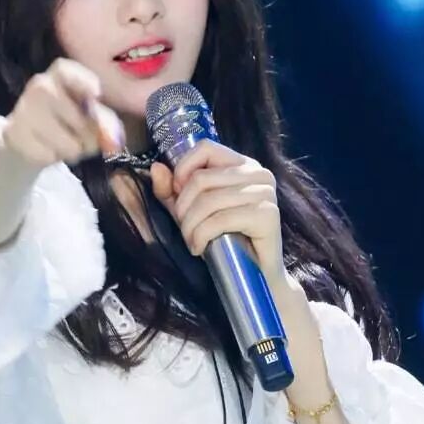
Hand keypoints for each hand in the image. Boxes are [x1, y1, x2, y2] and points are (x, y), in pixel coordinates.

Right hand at [3, 57, 125, 167]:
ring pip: (68, 145)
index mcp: (60, 74)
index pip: (67, 71)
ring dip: (72, 151)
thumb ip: (105, 123)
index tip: (97, 94)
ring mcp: (24, 110)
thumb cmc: (65, 121)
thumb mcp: (88, 115)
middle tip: (79, 136)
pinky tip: (44, 148)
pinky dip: (53, 158)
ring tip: (61, 142)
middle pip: (80, 120)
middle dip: (88, 137)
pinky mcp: (14, 134)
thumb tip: (114, 140)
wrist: (25, 136)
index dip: (84, 81)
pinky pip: (50, 157)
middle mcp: (40, 86)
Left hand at [149, 139, 285, 282]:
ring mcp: (265, 192)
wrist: (255, 276)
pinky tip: (199, 249)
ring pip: (208, 200)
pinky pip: (221, 219)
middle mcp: (257, 173)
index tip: (177, 198)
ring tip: (191, 242)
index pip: (205, 148)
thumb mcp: (191, 212)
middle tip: (185, 230)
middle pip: (201, 178)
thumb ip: (172, 191)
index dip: (183, 170)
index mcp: (242, 165)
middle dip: (183, 208)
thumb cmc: (224, 242)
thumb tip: (156, 168)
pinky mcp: (267, 215)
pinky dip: (202, 236)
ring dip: (191, 226)